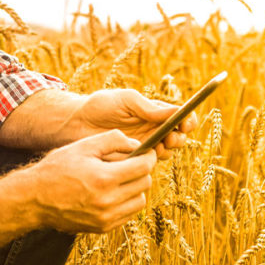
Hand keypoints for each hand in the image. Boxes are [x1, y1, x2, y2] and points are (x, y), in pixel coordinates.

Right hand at [25, 130, 155, 232]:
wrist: (34, 198)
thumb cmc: (57, 168)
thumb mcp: (83, 146)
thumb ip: (113, 140)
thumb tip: (137, 145)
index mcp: (104, 178)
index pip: (143, 167)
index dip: (148, 157)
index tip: (147, 152)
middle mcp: (108, 201)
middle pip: (144, 184)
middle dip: (142, 171)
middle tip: (132, 163)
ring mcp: (106, 218)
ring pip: (140, 201)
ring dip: (136, 188)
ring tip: (121, 179)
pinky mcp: (103, 228)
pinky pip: (128, 214)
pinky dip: (126, 202)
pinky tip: (113, 193)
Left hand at [76, 89, 198, 159]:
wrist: (76, 124)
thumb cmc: (100, 106)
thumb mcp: (125, 99)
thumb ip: (148, 107)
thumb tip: (176, 110)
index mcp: (154, 112)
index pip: (181, 116)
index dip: (188, 120)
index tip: (185, 122)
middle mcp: (153, 129)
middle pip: (179, 136)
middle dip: (180, 137)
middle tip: (171, 137)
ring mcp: (145, 146)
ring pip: (168, 152)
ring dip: (169, 150)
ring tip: (159, 146)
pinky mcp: (133, 160)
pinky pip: (150, 164)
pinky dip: (153, 161)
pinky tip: (145, 156)